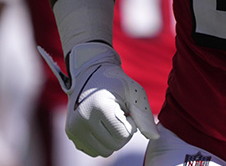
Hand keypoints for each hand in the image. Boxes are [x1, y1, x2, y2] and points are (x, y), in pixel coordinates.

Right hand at [38, 42, 160, 156]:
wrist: (90, 73)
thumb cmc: (116, 82)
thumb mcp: (134, 93)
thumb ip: (144, 116)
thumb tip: (155, 137)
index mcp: (98, 107)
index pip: (124, 135)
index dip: (131, 124)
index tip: (127, 110)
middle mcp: (82, 119)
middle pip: (115, 146)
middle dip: (123, 133)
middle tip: (120, 114)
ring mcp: (73, 128)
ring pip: (104, 152)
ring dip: (112, 139)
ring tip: (111, 120)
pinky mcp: (70, 134)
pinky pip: (93, 151)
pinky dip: (101, 142)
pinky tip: (101, 125)